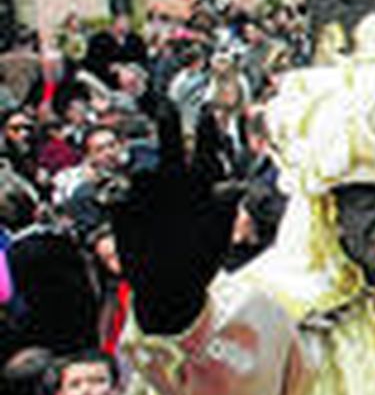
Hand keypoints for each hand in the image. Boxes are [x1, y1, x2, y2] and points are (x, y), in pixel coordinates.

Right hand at [111, 96, 240, 334]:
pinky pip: (116, 196)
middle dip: (170, 127)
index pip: (208, 153)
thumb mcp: (219, 235)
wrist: (171, 288)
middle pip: (171, 148)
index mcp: (204, 185)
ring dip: (140, 169)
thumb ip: (226, 208)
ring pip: (141, 171)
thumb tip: (240, 184)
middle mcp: (176, 183)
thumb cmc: (202, 260)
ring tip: (139, 170)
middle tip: (168, 106)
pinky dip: (114, 194)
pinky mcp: (124, 210)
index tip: (210, 112)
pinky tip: (115, 197)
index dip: (209, 133)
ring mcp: (148, 194)